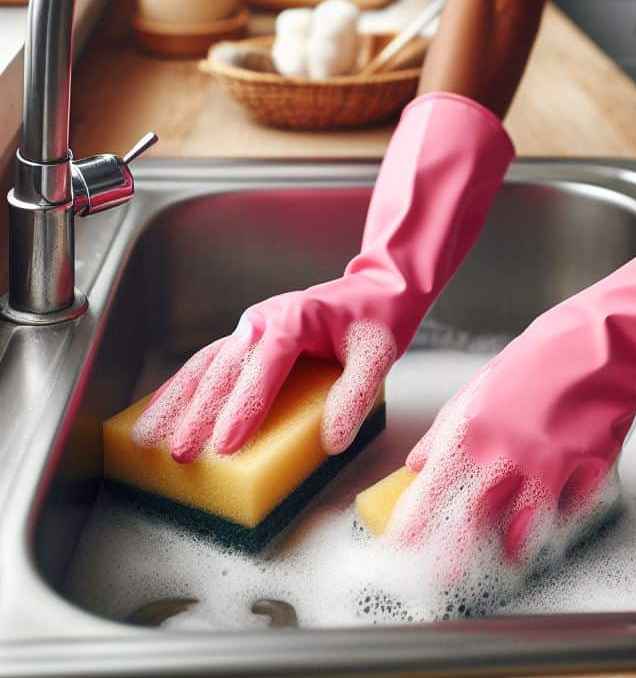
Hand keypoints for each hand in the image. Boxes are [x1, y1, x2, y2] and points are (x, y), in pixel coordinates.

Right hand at [131, 275, 400, 462]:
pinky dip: (182, 388)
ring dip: (177, 402)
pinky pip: (209, 363)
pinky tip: (161, 412)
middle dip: (200, 414)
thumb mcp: (379, 356)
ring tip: (148, 438)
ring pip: (206, 365)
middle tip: (181, 454)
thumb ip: (356, 396)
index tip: (227, 444)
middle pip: (225, 369)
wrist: (377, 289)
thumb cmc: (377, 320)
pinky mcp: (247, 336)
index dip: (244, 407)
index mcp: (295, 319)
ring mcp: (251, 326)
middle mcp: (265, 319)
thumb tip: (333, 440)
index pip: (265, 366)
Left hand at [384, 154, 635, 585]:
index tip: (403, 548)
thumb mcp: (479, 386)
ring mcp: (552, 465)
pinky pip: (570, 512)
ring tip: (507, 554)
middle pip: (474, 524)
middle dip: (458, 557)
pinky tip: (555, 513)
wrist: (600, 339)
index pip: (431, 492)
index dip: (414, 527)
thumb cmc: (538, 357)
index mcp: (474, 428)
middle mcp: (508, 453)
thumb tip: (418, 462)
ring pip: (526, 531)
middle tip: (448, 575)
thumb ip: (445, 430)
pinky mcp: (589, 470)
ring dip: (513, 547)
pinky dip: (560, 517)